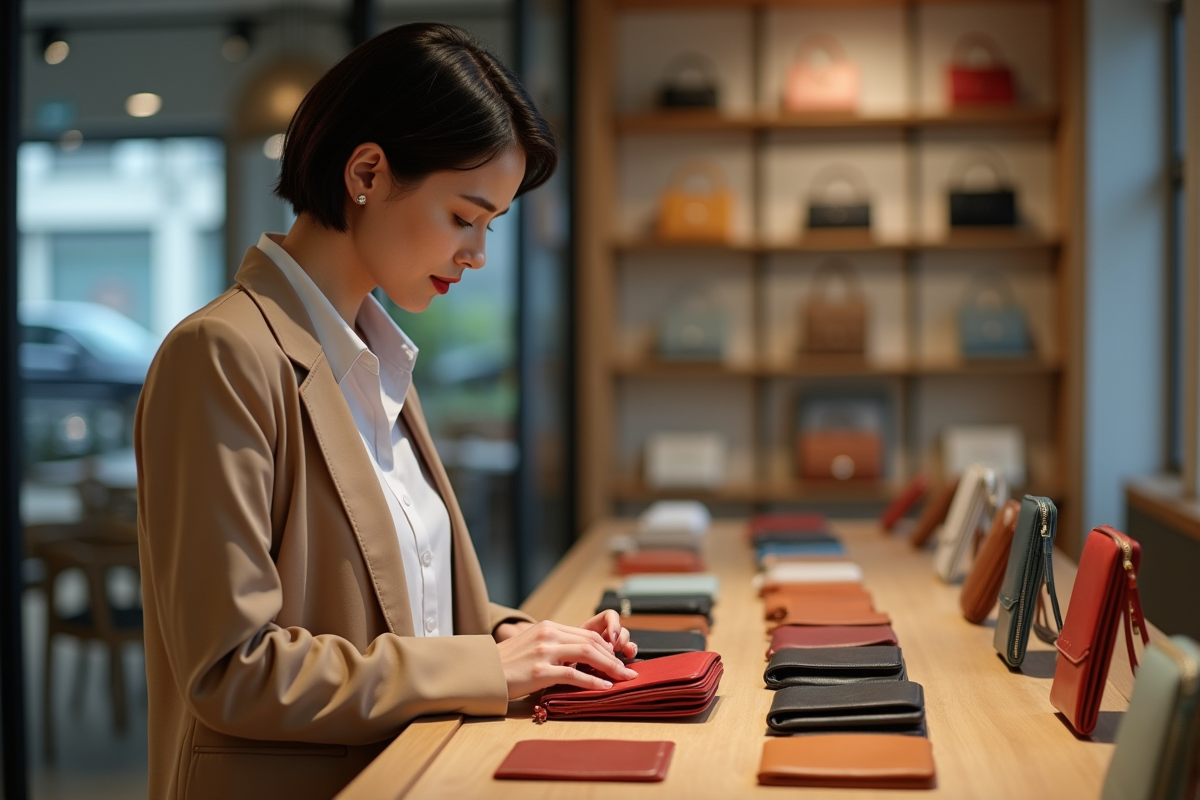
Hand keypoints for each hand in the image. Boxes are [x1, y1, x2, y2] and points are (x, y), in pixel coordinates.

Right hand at [496, 620, 638, 699]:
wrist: (483, 671)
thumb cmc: (508, 663)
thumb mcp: (533, 646)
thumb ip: (555, 647)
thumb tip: (581, 659)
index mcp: (548, 627)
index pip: (587, 634)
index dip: (608, 648)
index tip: (619, 660)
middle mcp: (548, 635)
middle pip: (592, 642)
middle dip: (614, 657)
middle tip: (628, 671)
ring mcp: (544, 652)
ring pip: (588, 654)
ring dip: (610, 668)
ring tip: (623, 679)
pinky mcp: (539, 671)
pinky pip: (574, 675)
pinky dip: (592, 682)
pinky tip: (604, 687)